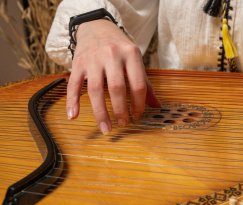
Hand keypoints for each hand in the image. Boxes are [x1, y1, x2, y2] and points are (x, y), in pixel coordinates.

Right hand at [66, 19, 159, 133]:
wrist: (96, 26)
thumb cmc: (119, 47)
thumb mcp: (135, 59)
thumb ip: (145, 83)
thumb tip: (157, 106)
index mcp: (130, 54)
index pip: (137, 84)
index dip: (139, 103)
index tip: (137, 115)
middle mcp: (111, 55)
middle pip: (116, 88)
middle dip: (120, 110)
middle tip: (123, 124)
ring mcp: (93, 59)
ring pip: (95, 89)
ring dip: (100, 112)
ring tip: (106, 128)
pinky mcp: (77, 63)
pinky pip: (73, 85)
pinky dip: (72, 101)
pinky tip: (73, 116)